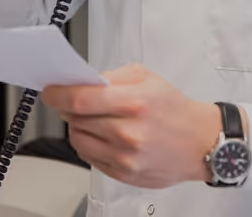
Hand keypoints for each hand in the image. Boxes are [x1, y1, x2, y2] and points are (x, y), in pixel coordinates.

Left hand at [43, 64, 222, 188]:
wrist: (201, 142)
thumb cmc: (175, 108)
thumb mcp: (147, 78)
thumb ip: (112, 77)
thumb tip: (83, 81)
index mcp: (135, 103)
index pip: (82, 99)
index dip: (59, 94)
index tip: (51, 91)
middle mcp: (128, 132)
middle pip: (77, 119)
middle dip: (70, 109)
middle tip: (76, 103)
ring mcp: (125, 157)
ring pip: (79, 140)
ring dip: (79, 127)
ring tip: (94, 120)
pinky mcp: (124, 174)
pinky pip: (90, 158)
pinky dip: (90, 144)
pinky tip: (104, 136)